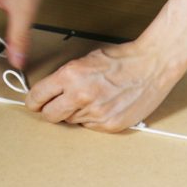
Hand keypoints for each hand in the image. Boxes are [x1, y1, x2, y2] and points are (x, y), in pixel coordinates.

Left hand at [26, 38, 186, 131]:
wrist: (152, 65)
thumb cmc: (122, 59)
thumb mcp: (86, 60)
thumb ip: (67, 77)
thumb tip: (53, 92)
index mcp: (71, 75)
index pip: (38, 96)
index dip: (34, 101)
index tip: (35, 103)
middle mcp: (81, 96)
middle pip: (50, 116)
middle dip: (51, 111)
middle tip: (58, 106)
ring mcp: (96, 113)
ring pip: (72, 121)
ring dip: (77, 113)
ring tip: (94, 99)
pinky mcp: (110, 125)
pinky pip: (91, 127)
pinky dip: (94, 119)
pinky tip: (106, 105)